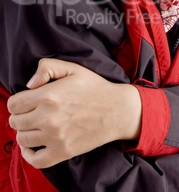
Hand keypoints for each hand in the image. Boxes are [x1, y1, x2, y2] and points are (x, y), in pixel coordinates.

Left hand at [7, 58, 141, 168]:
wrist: (117, 110)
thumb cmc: (94, 87)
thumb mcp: (72, 68)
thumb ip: (47, 67)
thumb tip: (29, 84)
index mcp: (48, 96)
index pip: (13, 104)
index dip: (18, 102)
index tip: (27, 101)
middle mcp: (48, 117)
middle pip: (16, 121)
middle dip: (21, 115)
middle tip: (33, 112)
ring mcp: (55, 137)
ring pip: (22, 139)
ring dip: (25, 131)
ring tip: (35, 126)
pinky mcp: (63, 152)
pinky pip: (34, 160)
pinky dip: (28, 154)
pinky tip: (32, 145)